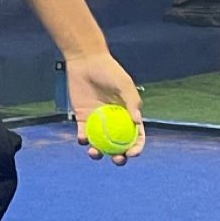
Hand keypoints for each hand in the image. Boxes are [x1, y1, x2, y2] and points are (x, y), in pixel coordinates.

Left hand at [66, 49, 144, 163]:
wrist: (85, 61)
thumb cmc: (108, 70)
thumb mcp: (124, 84)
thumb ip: (132, 101)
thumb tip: (137, 122)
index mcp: (128, 115)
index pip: (136, 136)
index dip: (137, 147)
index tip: (132, 153)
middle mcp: (114, 121)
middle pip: (118, 145)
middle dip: (119, 157)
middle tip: (116, 159)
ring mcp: (98, 121)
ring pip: (100, 143)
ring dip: (99, 152)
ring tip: (95, 152)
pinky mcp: (82, 118)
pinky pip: (83, 134)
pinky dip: (83, 140)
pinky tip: (83, 139)